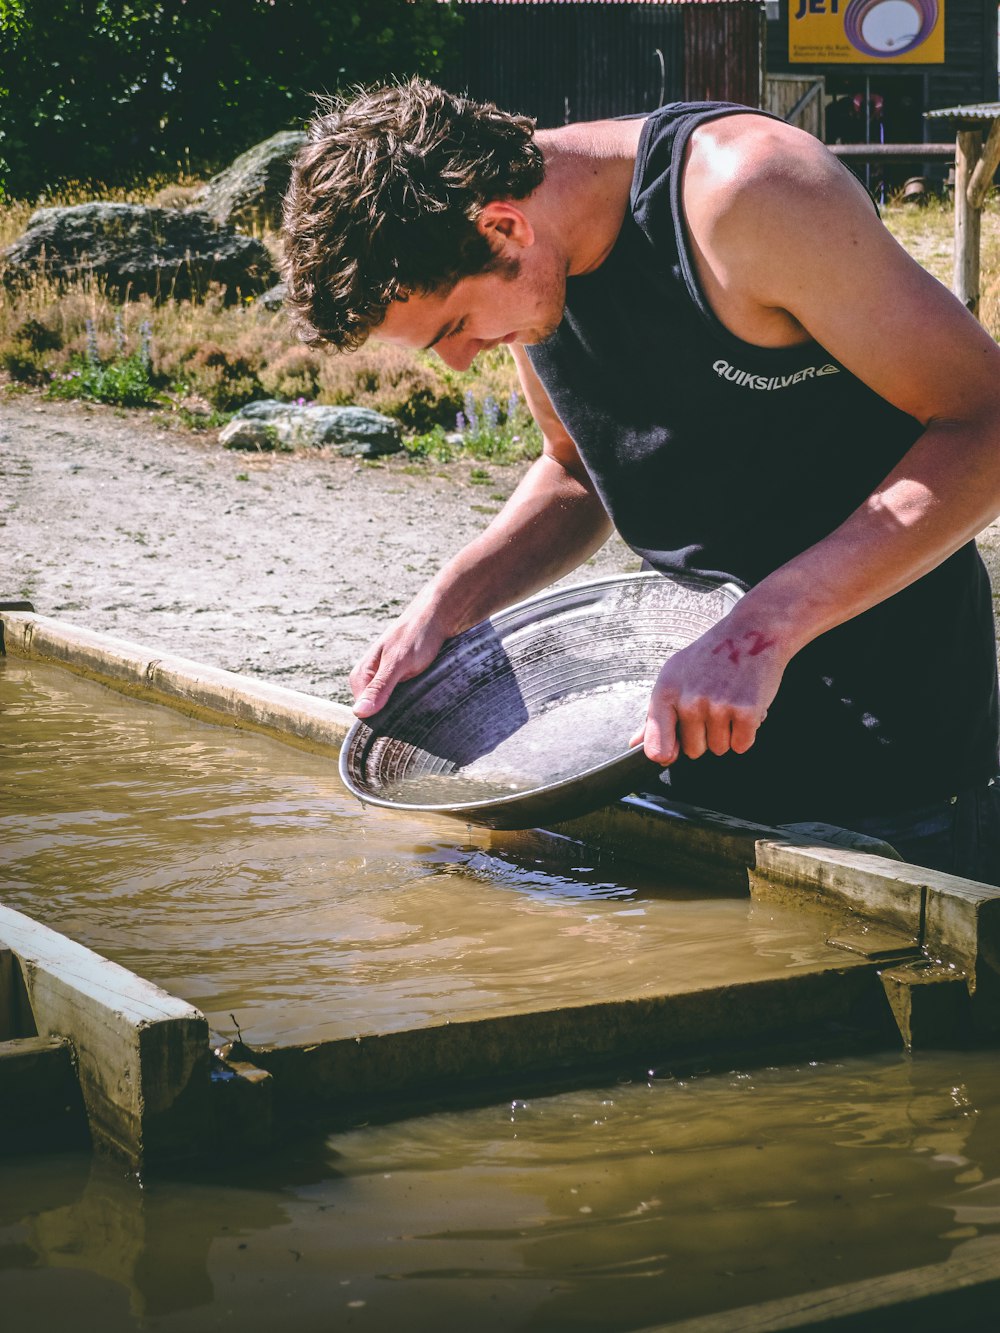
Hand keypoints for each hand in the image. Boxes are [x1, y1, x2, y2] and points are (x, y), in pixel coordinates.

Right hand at [349, 603, 449, 718]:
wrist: (440, 616)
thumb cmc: (417, 635)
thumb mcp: (398, 663)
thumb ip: (380, 687)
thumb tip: (359, 712)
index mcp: (362, 676)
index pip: (364, 714)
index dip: (380, 720)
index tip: (399, 720)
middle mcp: (371, 680)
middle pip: (378, 712)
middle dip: (395, 714)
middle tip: (415, 706)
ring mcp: (387, 680)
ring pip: (393, 707)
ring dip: (407, 707)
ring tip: (422, 698)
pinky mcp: (403, 680)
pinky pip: (405, 700)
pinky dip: (415, 700)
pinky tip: (425, 695)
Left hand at [629, 620, 788, 764]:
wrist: (752, 631)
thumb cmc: (711, 656)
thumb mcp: (675, 676)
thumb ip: (655, 715)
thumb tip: (635, 744)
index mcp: (666, 692)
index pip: (656, 746)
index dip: (666, 754)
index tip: (672, 753)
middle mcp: (689, 700)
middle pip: (693, 751)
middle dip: (705, 736)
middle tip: (713, 707)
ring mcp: (718, 705)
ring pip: (719, 749)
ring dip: (727, 733)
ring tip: (730, 703)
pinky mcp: (746, 710)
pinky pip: (741, 745)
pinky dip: (746, 733)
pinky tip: (744, 708)